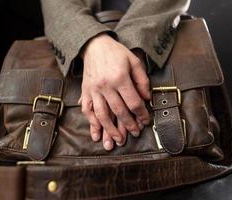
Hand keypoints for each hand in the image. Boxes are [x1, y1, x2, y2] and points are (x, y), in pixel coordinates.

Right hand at [80, 33, 150, 149]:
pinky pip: (87, 109)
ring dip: (108, 130)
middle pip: (118, 111)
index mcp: (120, 77)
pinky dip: (92, 122)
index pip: (133, 102)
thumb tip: (146, 98)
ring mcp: (94, 89)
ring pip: (101, 114)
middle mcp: (106, 85)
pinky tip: (96, 133)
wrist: (94, 45)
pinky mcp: (85, 91)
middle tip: (134, 135)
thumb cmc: (116, 53)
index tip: (145, 121)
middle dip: (127, 125)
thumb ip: (142, 80)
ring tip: (114, 142)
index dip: (141, 114)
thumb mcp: (134, 61)